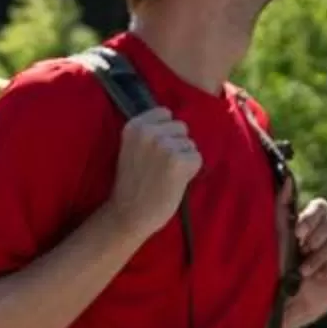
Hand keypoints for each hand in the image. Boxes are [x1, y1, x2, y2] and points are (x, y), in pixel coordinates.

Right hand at [106, 108, 202, 239]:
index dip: (166, 132)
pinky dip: (190, 172)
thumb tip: (177, 124)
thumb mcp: (131, 148)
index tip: (156, 150)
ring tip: (166, 176)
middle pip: (181, 127)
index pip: (165, 113)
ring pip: (190, 144)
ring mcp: (164, 145)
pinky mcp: (179, 161)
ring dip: (184, 159)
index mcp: (134, 125)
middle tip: (162, 167)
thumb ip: (149, 133)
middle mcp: (149, 131)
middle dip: (176, 145)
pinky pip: (197, 159)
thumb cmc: (132, 184)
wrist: (129, 214)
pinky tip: (174, 182)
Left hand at [281, 197, 326, 327]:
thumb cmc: (277, 267)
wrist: (285, 300)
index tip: (298, 233)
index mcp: (311, 222)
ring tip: (306, 271)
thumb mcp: (277, 233)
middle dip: (317, 239)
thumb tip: (286, 177)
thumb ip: (282, 204)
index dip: (313, 218)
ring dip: (322, 255)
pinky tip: (321, 275)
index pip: (322, 206)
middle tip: (302, 253)